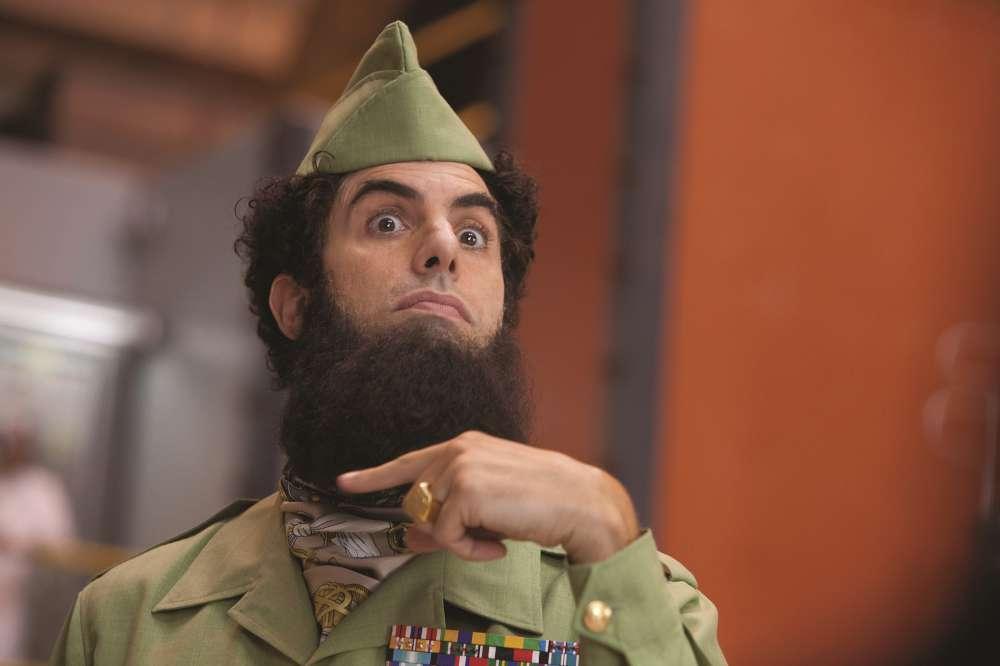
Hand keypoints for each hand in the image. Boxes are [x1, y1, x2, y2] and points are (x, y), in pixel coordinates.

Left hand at [336, 431, 640, 563]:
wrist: (580, 502)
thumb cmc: (543, 502)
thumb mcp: (490, 505)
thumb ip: (450, 512)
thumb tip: (412, 534)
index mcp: (465, 445)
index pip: (409, 460)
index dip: (374, 474)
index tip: (346, 481)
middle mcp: (457, 449)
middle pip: (415, 499)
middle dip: (437, 529)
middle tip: (478, 540)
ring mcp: (460, 466)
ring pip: (428, 518)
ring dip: (458, 540)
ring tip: (494, 539)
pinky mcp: (465, 489)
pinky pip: (445, 535)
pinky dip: (468, 550)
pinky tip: (497, 546)